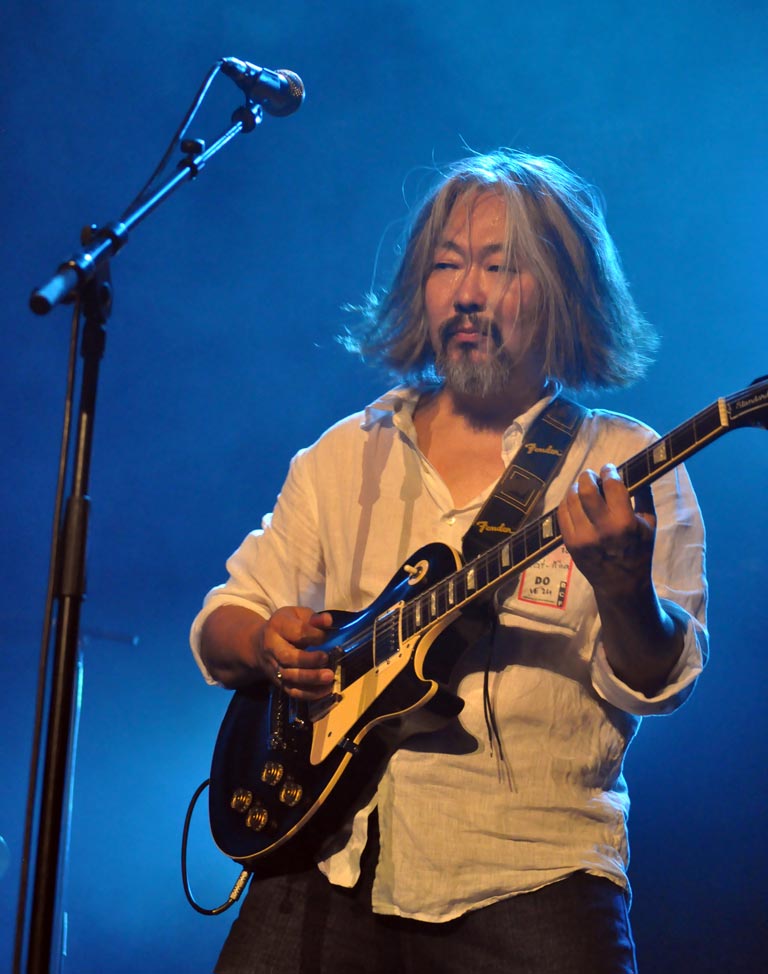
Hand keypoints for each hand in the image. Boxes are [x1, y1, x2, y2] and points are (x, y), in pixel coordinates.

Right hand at [199, 603, 334, 696]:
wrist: (260, 644)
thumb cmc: (286, 626)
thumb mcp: (298, 614)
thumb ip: (314, 618)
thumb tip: (328, 621)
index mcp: (278, 627)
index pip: (297, 632)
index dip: (314, 634)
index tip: (326, 635)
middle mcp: (272, 648)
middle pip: (288, 657)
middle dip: (308, 660)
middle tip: (326, 658)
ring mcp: (274, 668)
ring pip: (290, 677)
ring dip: (311, 678)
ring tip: (329, 676)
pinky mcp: (279, 682)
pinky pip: (293, 691)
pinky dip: (310, 693)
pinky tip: (326, 689)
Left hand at [558, 463, 655, 599]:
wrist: (621, 584)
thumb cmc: (639, 551)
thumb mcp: (650, 524)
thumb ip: (644, 495)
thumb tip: (638, 470)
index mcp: (625, 523)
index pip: (612, 485)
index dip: (609, 471)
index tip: (609, 468)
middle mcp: (601, 529)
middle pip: (586, 489)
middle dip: (588, 476)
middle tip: (592, 476)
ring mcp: (582, 537)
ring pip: (571, 499)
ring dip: (576, 488)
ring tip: (583, 488)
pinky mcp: (569, 543)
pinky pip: (561, 514)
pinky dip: (567, 502)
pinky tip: (575, 501)